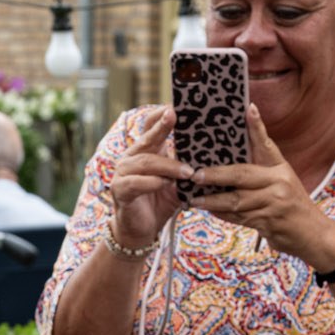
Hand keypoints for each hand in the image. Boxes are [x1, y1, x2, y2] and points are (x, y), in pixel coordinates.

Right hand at [106, 106, 184, 249]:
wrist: (139, 230)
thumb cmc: (160, 201)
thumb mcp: (178, 180)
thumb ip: (188, 164)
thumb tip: (215, 151)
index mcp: (146, 150)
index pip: (150, 125)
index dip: (161, 114)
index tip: (177, 105)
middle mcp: (131, 158)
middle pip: (147, 138)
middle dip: (162, 127)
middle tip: (174, 114)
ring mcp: (123, 174)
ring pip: (145, 162)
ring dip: (168, 166)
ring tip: (188, 172)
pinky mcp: (120, 191)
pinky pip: (135, 183)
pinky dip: (152, 183)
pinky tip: (164, 184)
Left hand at [190, 103, 334, 264]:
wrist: (313, 235)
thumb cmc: (292, 206)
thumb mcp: (282, 183)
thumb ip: (261, 173)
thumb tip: (229, 163)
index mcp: (281, 168)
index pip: (266, 144)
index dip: (257, 127)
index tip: (248, 109)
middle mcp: (279, 182)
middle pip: (242, 174)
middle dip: (216, 175)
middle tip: (195, 174)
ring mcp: (274, 202)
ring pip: (236, 200)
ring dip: (212, 201)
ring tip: (194, 199)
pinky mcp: (268, 221)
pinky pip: (238, 217)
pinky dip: (222, 215)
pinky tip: (208, 211)